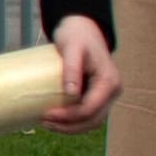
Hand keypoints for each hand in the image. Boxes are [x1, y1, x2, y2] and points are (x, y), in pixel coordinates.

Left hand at [42, 15, 120, 132]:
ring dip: (71, 127)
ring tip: (47, 124)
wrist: (83, 29)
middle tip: (43, 122)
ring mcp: (106, 95)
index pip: (90, 108)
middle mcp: (112, 91)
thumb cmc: (76, 36)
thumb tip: (71, 94)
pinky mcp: (97, 95)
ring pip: (92, 121)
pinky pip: (88, 114)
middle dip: (68, 125)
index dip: (69, 116)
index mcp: (109, 82)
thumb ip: (72, 69)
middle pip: (93, 119)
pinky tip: (55, 120)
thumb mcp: (72, 48)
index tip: (46, 114)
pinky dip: (73, 121)